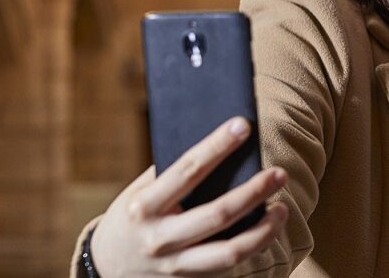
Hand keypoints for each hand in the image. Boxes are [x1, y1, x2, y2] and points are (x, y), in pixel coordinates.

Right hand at [91, 117, 287, 276]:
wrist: (106, 267)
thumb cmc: (132, 215)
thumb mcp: (139, 191)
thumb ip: (172, 174)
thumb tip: (221, 143)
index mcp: (144, 206)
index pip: (187, 170)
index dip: (217, 146)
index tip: (243, 125)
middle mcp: (159, 238)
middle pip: (217, 214)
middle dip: (252, 192)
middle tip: (279, 173)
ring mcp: (174, 265)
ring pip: (228, 252)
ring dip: (263, 230)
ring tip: (282, 208)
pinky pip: (227, 266)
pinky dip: (254, 247)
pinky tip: (268, 229)